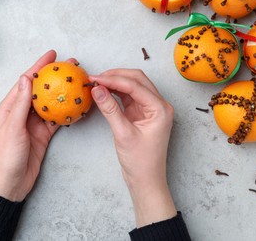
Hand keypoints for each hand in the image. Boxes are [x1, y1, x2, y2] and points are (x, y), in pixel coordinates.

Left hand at [0, 50, 76, 201]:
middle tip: (70, 66)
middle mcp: (21, 113)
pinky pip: (56, 120)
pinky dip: (65, 112)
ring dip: (62, 93)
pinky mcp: (42, 135)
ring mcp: (33, 124)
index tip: (52, 55)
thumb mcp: (11, 128)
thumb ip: (19, 104)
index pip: (26, 82)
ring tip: (76, 82)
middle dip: (54, 77)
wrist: (10, 184)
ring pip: (50, 103)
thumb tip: (25, 79)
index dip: (39, 67)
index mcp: (9, 108)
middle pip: (40, 90)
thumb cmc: (5, 157)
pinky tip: (75, 105)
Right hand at [90, 69, 176, 226]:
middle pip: (136, 79)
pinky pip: (128, 97)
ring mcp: (150, 109)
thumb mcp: (123, 134)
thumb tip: (97, 89)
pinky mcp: (141, 114)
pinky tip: (104, 91)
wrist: (146, 180)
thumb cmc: (140, 161)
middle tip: (95, 78)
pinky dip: (116, 92)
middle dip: (115, 76)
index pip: (135, 85)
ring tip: (96, 83)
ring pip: (132, 86)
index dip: (113, 79)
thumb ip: (110, 109)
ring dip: (115, 82)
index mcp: (160, 109)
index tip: (95, 79)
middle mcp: (158, 105)